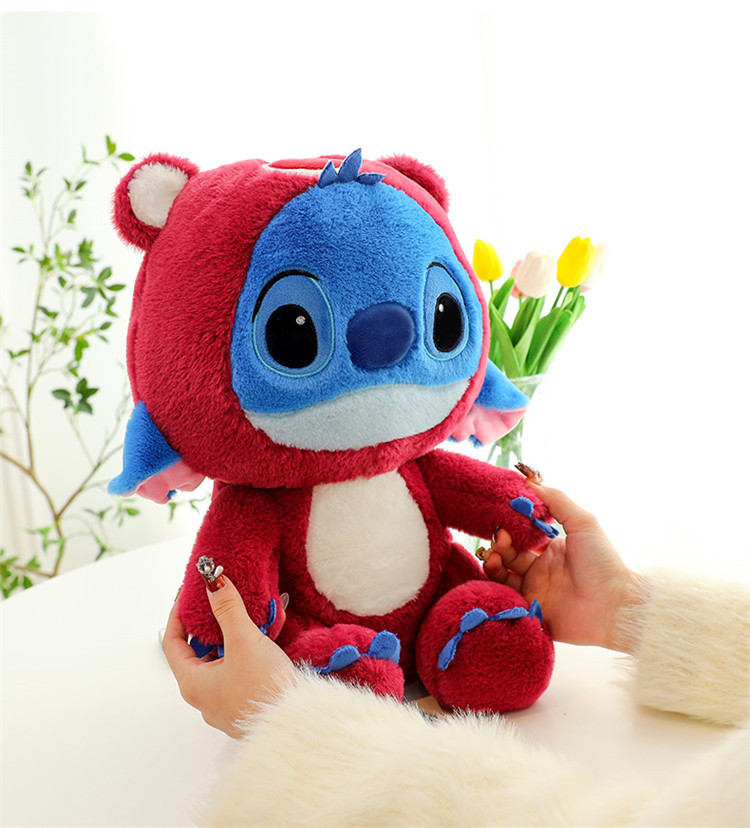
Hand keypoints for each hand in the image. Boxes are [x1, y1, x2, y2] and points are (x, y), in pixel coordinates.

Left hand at [162, 576, 297, 737]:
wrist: (295, 722)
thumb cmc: (264, 688)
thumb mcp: (243, 640)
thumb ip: (228, 609)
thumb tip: (214, 585)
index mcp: (193, 684)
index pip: (173, 643)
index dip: (178, 616)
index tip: (188, 597)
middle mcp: (204, 698)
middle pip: (196, 653)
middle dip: (208, 627)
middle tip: (220, 604)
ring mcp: (225, 704)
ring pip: (219, 663)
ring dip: (230, 640)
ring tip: (245, 620)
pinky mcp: (245, 704)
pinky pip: (238, 673)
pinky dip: (245, 654)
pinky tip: (262, 641)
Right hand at [484, 484, 642, 649]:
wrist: (613, 607)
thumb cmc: (602, 562)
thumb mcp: (583, 523)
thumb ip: (557, 501)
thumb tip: (530, 481)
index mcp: (554, 548)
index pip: (524, 533)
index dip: (512, 524)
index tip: (503, 514)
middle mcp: (542, 568)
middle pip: (510, 551)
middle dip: (501, 541)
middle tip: (500, 536)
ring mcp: (535, 589)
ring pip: (503, 572)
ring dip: (494, 560)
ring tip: (495, 554)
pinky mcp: (529, 608)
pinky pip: (504, 593)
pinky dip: (494, 581)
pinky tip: (494, 569)